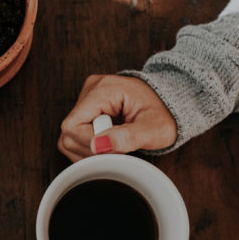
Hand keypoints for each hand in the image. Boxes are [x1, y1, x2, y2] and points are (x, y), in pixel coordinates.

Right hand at [58, 74, 177, 160]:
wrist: (169, 105)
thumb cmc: (165, 114)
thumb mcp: (154, 129)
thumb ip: (128, 137)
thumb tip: (98, 145)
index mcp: (104, 89)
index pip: (74, 126)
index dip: (91, 145)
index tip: (116, 147)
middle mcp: (90, 89)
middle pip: (69, 133)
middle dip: (93, 149)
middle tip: (119, 147)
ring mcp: (86, 98)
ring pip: (69, 138)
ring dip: (92, 150)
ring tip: (116, 143)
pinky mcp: (86, 109)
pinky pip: (75, 136)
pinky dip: (91, 146)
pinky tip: (109, 141)